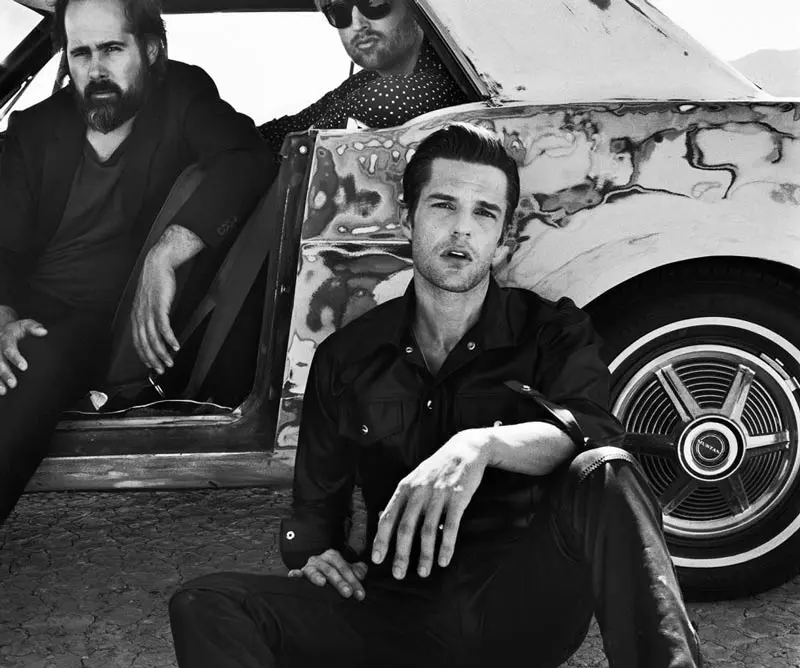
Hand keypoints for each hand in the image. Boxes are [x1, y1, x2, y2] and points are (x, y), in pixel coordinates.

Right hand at [0, 317, 47, 394]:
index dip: (15, 358)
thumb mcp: (25, 324)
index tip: (24, 367)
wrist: (2, 329)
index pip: (9, 348)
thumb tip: (44, 332)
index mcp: (6, 338)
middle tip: (14, 384)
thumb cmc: (18, 329)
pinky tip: (0, 391)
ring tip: (4, 391)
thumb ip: (34, 328)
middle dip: (5, 373)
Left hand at [131, 250, 179, 374]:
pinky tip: (175, 346)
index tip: (151, 365)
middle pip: (144, 343)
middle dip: (153, 359)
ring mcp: (148, 312)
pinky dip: (169, 338)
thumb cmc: (155, 282)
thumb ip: (149, 314)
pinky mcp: (159, 306)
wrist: (157, 264)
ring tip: (169, 362)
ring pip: (153, 338)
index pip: (137, 341)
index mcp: (136, 316)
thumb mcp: (148, 301)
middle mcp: (139, 316)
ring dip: (162, 352)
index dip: (143, 355)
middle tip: (161, 369)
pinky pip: (163, 327)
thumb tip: (156, 326)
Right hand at [287, 548, 367, 599]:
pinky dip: (295, 574)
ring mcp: (309, 566)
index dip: (354, 581)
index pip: (345, 568)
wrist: (317, 571)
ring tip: (322, 583)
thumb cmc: (334, 573)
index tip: (360, 594)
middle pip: (331, 570)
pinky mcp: (299, 573)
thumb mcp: (346, 570)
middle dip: (340, 581)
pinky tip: (294, 575)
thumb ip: (357, 571)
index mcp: (333, 556)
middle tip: (347, 593)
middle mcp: (321, 559)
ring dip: (318, 577)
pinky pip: (297, 573)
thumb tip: (361, 573)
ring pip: (314, 571)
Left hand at [371, 430, 489, 579]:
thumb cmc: (437, 469)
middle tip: (398, 574)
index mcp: (405, 487)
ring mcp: (439, 494)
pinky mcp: (458, 497)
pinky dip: (446, 546)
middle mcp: (419, 491)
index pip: (388, 517)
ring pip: (428, 530)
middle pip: (406, 527)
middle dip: (401, 554)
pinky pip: (451, 527)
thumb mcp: (416, 479)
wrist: (465, 449)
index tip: (377, 559)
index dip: (381, 539)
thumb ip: (403, 500)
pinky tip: (443, 561)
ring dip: (424, 555)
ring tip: (423, 572)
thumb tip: (387, 524)